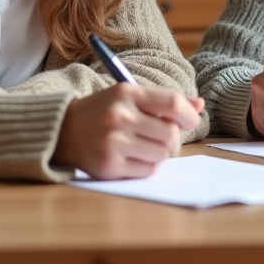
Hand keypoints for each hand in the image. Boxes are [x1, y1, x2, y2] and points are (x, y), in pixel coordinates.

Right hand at [54, 83, 203, 178]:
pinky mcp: (109, 166)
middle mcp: (119, 117)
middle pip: (171, 134)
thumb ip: (165, 100)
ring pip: (162, 154)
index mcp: (127, 93)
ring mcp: (113, 143)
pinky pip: (148, 170)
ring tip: (143, 145)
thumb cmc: (104, 111)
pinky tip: (132, 156)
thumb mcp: (130, 96)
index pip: (172, 103)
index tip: (191, 121)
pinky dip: (147, 165)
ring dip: (159, 152)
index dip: (189, 114)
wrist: (63, 131)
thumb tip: (199, 105)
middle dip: (172, 137)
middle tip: (160, 135)